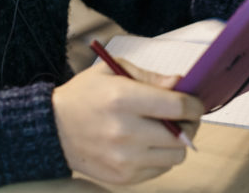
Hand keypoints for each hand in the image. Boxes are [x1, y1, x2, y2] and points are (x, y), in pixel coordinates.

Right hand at [52, 59, 201, 184]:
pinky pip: (161, 169)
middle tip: (183, 116)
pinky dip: (161, 156)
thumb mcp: (112, 71)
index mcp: (122, 99)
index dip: (194, 104)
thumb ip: (149, 77)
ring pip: (176, 155)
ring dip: (177, 142)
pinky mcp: (123, 177)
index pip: (177, 106)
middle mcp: (125, 131)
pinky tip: (148, 144)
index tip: (195, 102)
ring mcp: (124, 158)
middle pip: (182, 134)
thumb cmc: (85, 95)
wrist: (53, 128)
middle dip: (190, 123)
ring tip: (164, 130)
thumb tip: (180, 84)